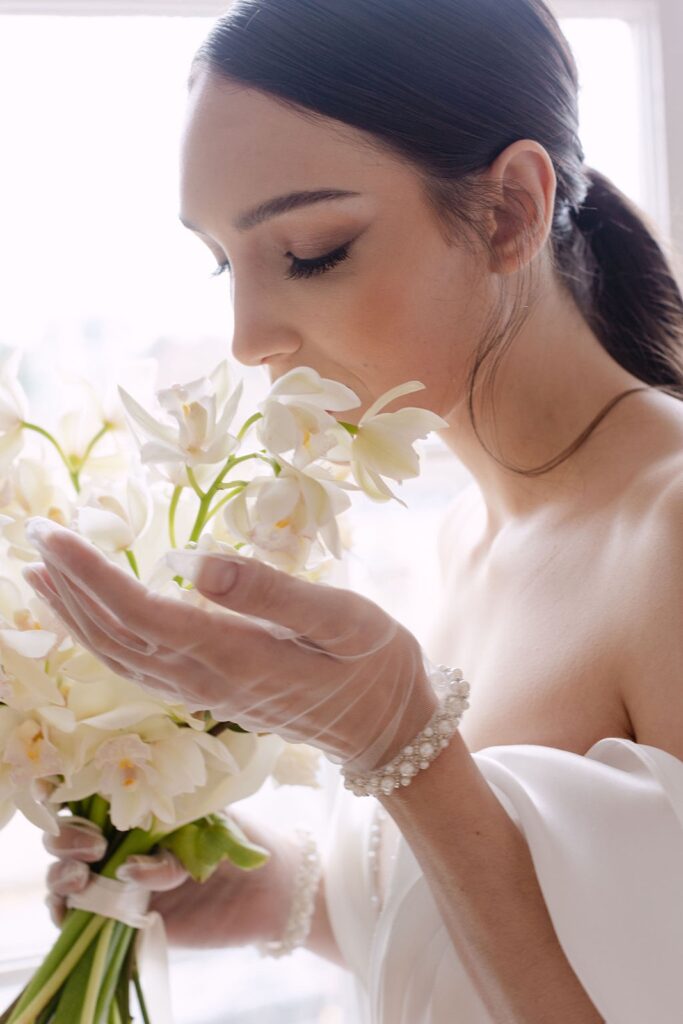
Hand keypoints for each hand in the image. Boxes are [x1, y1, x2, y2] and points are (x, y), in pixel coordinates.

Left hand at [23, 519, 437, 771]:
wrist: (386, 727)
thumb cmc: (373, 663)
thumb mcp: (340, 617)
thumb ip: (268, 592)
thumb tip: (191, 561)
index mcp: (232, 655)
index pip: (139, 613)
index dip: (89, 574)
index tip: (53, 534)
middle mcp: (204, 680)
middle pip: (114, 635)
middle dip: (67, 586)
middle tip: (32, 537)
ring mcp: (203, 692)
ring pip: (118, 656)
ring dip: (74, 615)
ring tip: (39, 575)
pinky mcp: (209, 693)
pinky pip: (137, 666)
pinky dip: (101, 638)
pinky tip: (89, 618)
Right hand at [43, 810, 302, 948]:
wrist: (270, 888)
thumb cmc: (241, 839)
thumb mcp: (207, 826)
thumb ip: (171, 842)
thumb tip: (130, 870)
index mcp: (136, 802)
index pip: (83, 790)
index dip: (58, 787)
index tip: (53, 791)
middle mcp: (119, 838)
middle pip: (64, 834)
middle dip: (64, 838)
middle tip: (94, 846)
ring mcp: (116, 878)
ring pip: (64, 876)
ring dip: (60, 876)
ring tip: (83, 879)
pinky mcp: (122, 917)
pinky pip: (78, 917)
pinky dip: (67, 913)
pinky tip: (76, 908)